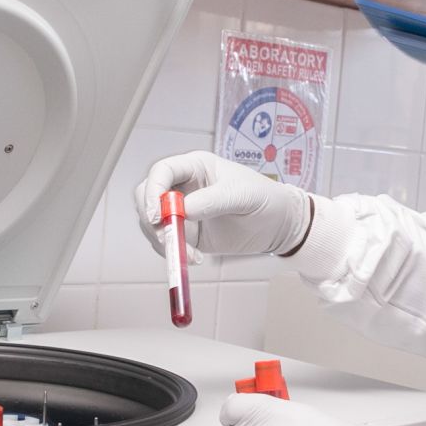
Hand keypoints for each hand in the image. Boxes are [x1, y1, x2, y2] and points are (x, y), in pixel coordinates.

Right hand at [134, 151, 310, 256]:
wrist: (278, 225)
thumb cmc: (265, 199)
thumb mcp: (243, 196)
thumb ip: (213, 201)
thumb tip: (184, 210)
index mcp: (195, 166)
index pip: (162, 171)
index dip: (154, 191)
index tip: (158, 215)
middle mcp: (184, 186)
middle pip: (147, 196)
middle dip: (151, 218)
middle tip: (166, 238)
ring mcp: (183, 210)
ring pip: (152, 222)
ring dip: (163, 240)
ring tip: (190, 254)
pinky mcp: (187, 233)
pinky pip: (166, 242)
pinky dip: (173, 253)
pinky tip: (194, 259)